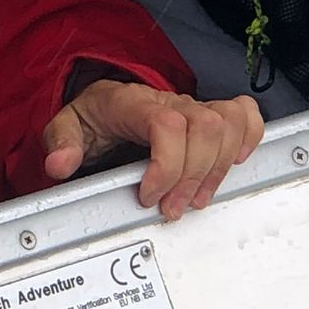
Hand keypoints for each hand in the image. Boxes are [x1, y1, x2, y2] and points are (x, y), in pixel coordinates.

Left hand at [40, 80, 264, 220]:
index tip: (148, 195)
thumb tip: (61, 164)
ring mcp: (192, 107)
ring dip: (217, 169)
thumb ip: (61, 144)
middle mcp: (169, 101)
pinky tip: (232, 164)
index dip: (166, 165)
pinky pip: (243, 115)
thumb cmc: (92, 117)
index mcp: (133, 103)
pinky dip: (247, 139)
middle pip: (205, 127)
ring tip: (195, 198)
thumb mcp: (65, 127)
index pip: (166, 123)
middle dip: (192, 176)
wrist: (105, 102)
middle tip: (170, 207)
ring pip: (227, 124)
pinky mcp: (209, 116)